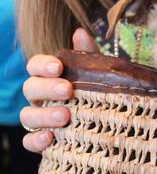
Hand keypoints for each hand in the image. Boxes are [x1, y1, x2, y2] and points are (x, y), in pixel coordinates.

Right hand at [21, 28, 98, 152]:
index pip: (35, 66)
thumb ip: (88, 54)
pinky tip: (50, 139)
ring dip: (44, 115)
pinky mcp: (43, 141)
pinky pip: (30, 142)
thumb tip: (80, 32)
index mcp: (50, 78)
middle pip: (30, 89)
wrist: (110, 122)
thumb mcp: (97, 72)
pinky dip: (36, 141)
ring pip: (28, 116)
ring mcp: (40, 120)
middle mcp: (41, 98)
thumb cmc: (98, 91)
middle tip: (67, 90)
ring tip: (65, 116)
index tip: (57, 67)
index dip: (42, 65)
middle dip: (47, 88)